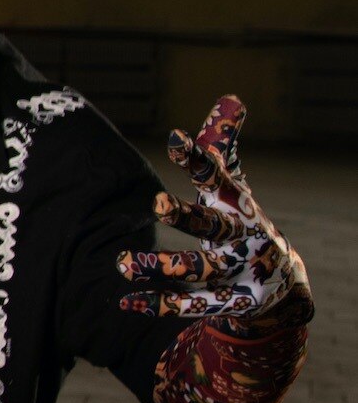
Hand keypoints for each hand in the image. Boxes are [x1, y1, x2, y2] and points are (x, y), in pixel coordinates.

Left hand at [121, 97, 309, 319]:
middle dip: (187, 216)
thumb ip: (222, 147)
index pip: (220, 176)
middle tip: (155, 203)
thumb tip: (230, 97)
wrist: (279, 286)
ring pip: (201, 270)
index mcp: (238, 205)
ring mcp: (237, 272)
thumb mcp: (233, 187)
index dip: (199, 157)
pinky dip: (158, 303)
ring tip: (122, 262)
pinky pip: (190, 304)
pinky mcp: (228, 302)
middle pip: (214, 226)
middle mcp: (242, 238)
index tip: (174, 138)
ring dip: (163, 266)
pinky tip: (124, 299)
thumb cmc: (242, 224)